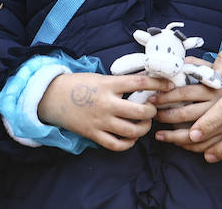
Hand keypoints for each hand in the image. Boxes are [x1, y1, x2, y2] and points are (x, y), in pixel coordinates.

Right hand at [37, 72, 171, 151]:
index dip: (158, 84)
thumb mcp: (100, 77)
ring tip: (144, 123)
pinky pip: (116, 145)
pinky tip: (131, 138)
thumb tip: (145, 84)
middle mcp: (106, 103)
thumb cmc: (78, 84)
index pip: (140, 83)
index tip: (169, 85)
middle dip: (152, 110)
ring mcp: (100, 121)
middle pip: (140, 111)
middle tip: (153, 108)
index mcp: (108, 84)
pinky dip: (128, 143)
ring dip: (143, 128)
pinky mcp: (93, 134)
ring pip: (131, 130)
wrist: (52, 96)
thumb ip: (120, 83)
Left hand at [150, 60, 221, 152]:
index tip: (155, 99)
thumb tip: (196, 61)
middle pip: (191, 116)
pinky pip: (218, 148)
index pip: (190, 92)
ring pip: (202, 138)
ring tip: (161, 136)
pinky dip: (198, 149)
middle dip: (168, 117)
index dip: (169, 97)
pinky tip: (185, 145)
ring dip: (178, 139)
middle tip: (154, 115)